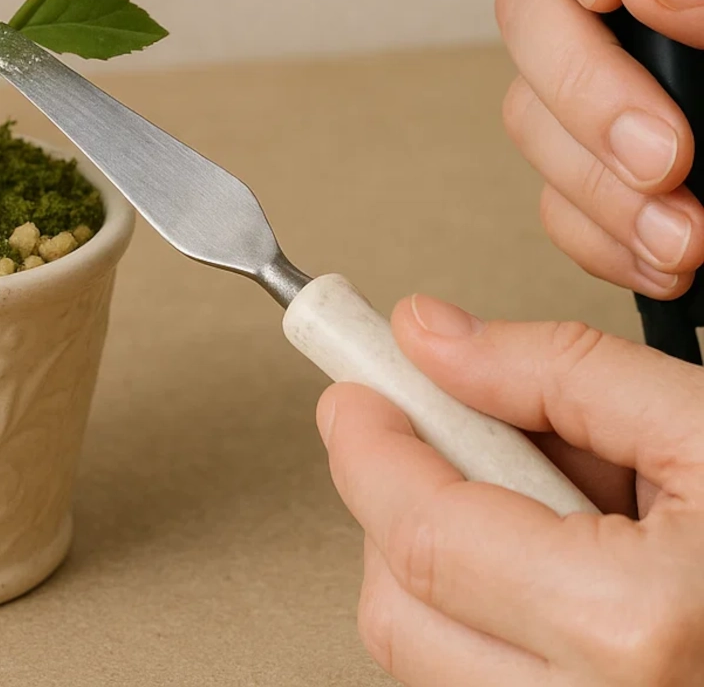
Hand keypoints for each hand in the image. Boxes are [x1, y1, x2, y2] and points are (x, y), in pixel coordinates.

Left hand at [319, 295, 703, 685]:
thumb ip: (559, 370)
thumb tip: (431, 337)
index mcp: (635, 631)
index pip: (423, 536)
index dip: (368, 446)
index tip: (354, 390)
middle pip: (399, 611)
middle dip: (392, 502)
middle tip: (430, 426)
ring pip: (428, 656)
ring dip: (442, 557)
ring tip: (543, 501)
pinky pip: (479, 683)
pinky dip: (483, 611)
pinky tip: (556, 559)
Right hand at [498, 0, 703, 297]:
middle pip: (530, 2)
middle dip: (584, 86)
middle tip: (662, 148)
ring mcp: (619, 78)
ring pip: (530, 106)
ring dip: (593, 179)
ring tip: (681, 232)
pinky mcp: (611, 161)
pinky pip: (556, 190)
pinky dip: (601, 232)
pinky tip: (664, 251)